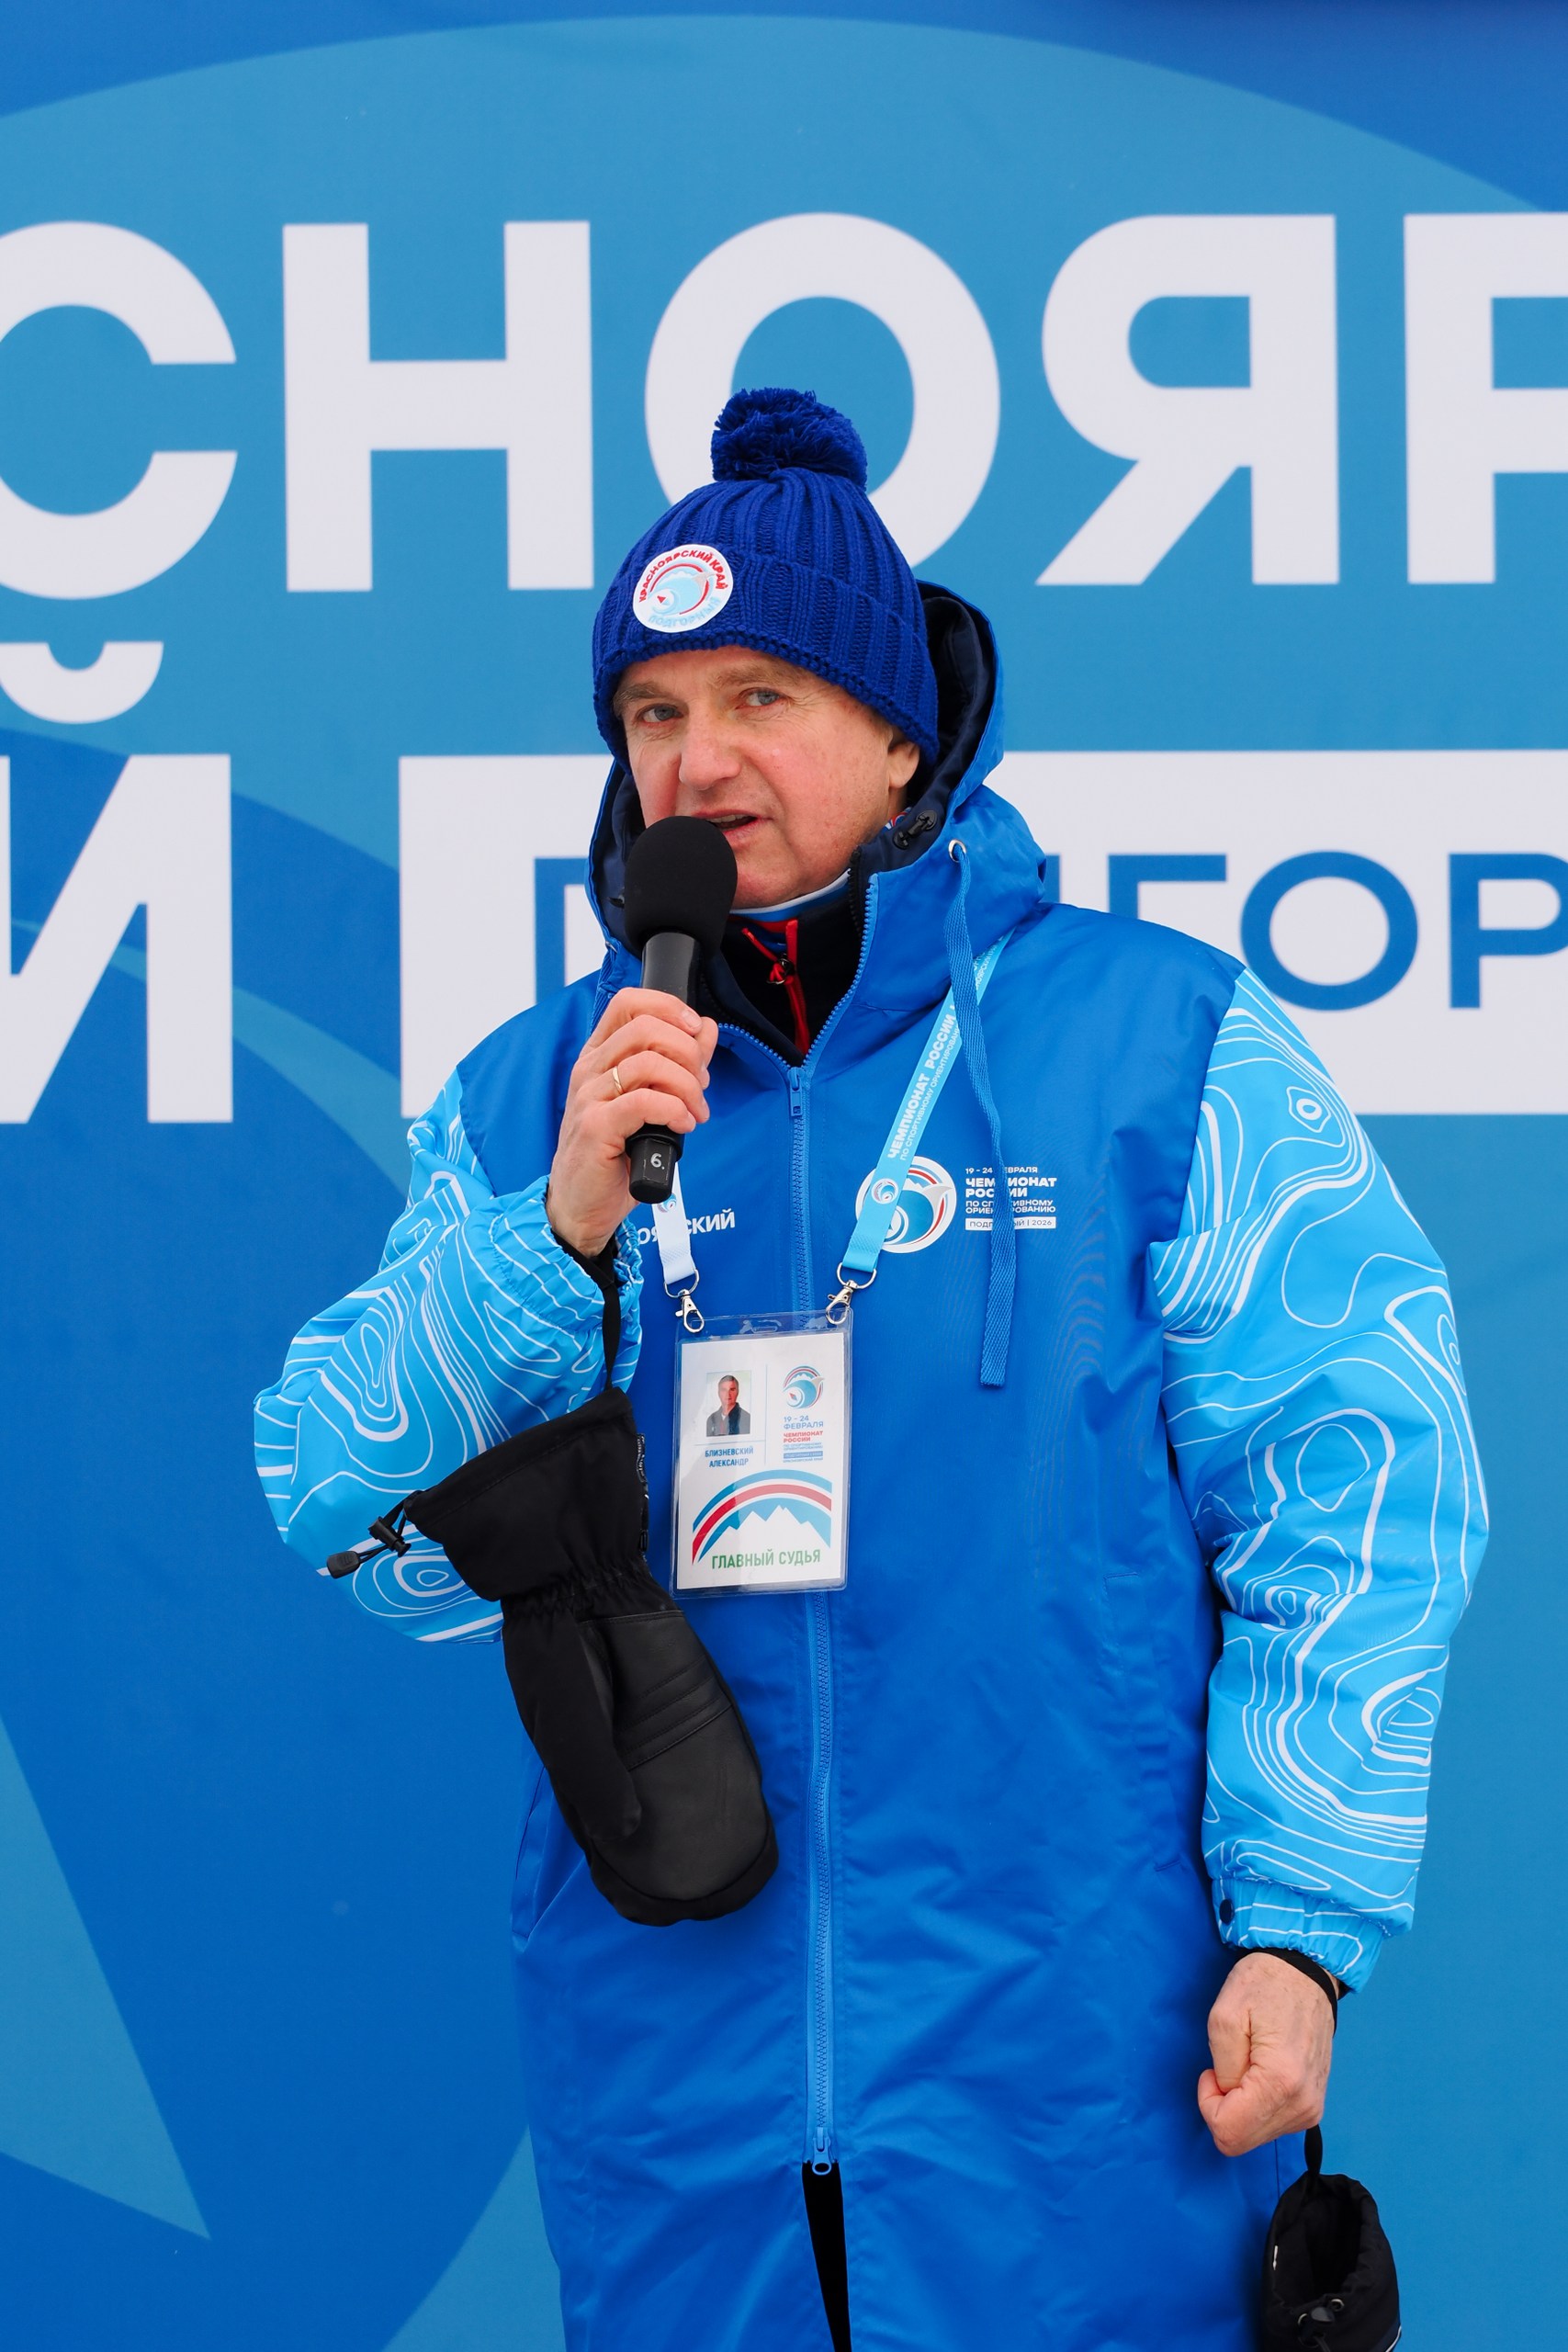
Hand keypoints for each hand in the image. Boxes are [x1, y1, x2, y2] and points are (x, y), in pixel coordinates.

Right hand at [547, 988, 717, 1255]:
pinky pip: (645, 1101)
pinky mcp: (596, 1126)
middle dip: (687, 1053)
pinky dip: (675, 1109)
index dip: (668, 1007)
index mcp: (599, 1056)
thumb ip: (678, 1063)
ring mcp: (588, 1096)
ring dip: (687, 1086)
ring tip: (694, 1112)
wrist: (582, 1206)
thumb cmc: (614, 1157)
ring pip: (648, 1063)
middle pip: (645, 1028)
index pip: (628, 1003)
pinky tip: (683, 1125)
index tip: (695, 1030)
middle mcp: (589, 1070)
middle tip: (701, 1085)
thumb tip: (705, 1029)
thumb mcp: (651, 1102)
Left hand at [1197, 1951, 1334, 2156]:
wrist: (1305, 1973)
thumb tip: (1228, 2098)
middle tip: (1227, 2065)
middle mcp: (1303, 2105)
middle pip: (1242, 2140)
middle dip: (1224, 2107)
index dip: (1208, 2104)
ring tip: (1247, 2062)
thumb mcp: (1224, 2017)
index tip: (1211, 2071)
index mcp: (1281, 2083)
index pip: (1229, 2132)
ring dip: (1240, 2105)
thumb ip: (1222, 2070)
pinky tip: (1260, 2073)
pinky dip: (1256, 2106)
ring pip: (1255, 2136)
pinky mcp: (1313, 2107)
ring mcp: (1312, 2109)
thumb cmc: (1263, 1985)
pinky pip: (1272, 2125)